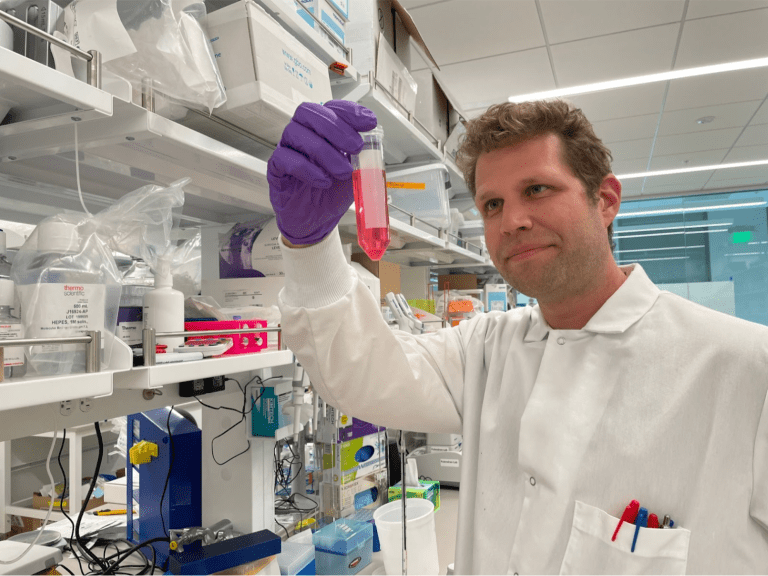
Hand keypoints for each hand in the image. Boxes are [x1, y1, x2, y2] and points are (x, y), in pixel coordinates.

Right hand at [268, 100, 377, 245]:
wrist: (317, 220)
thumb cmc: (332, 193)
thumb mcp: (356, 174)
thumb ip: (363, 159)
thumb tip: (374, 147)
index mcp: (322, 131)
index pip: (331, 108)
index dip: (350, 111)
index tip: (369, 122)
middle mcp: (303, 134)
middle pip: (310, 113)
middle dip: (336, 127)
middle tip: (355, 147)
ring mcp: (287, 149)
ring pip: (296, 133)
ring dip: (324, 151)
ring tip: (341, 172)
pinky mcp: (276, 169)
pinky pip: (284, 158)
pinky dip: (307, 169)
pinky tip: (322, 181)